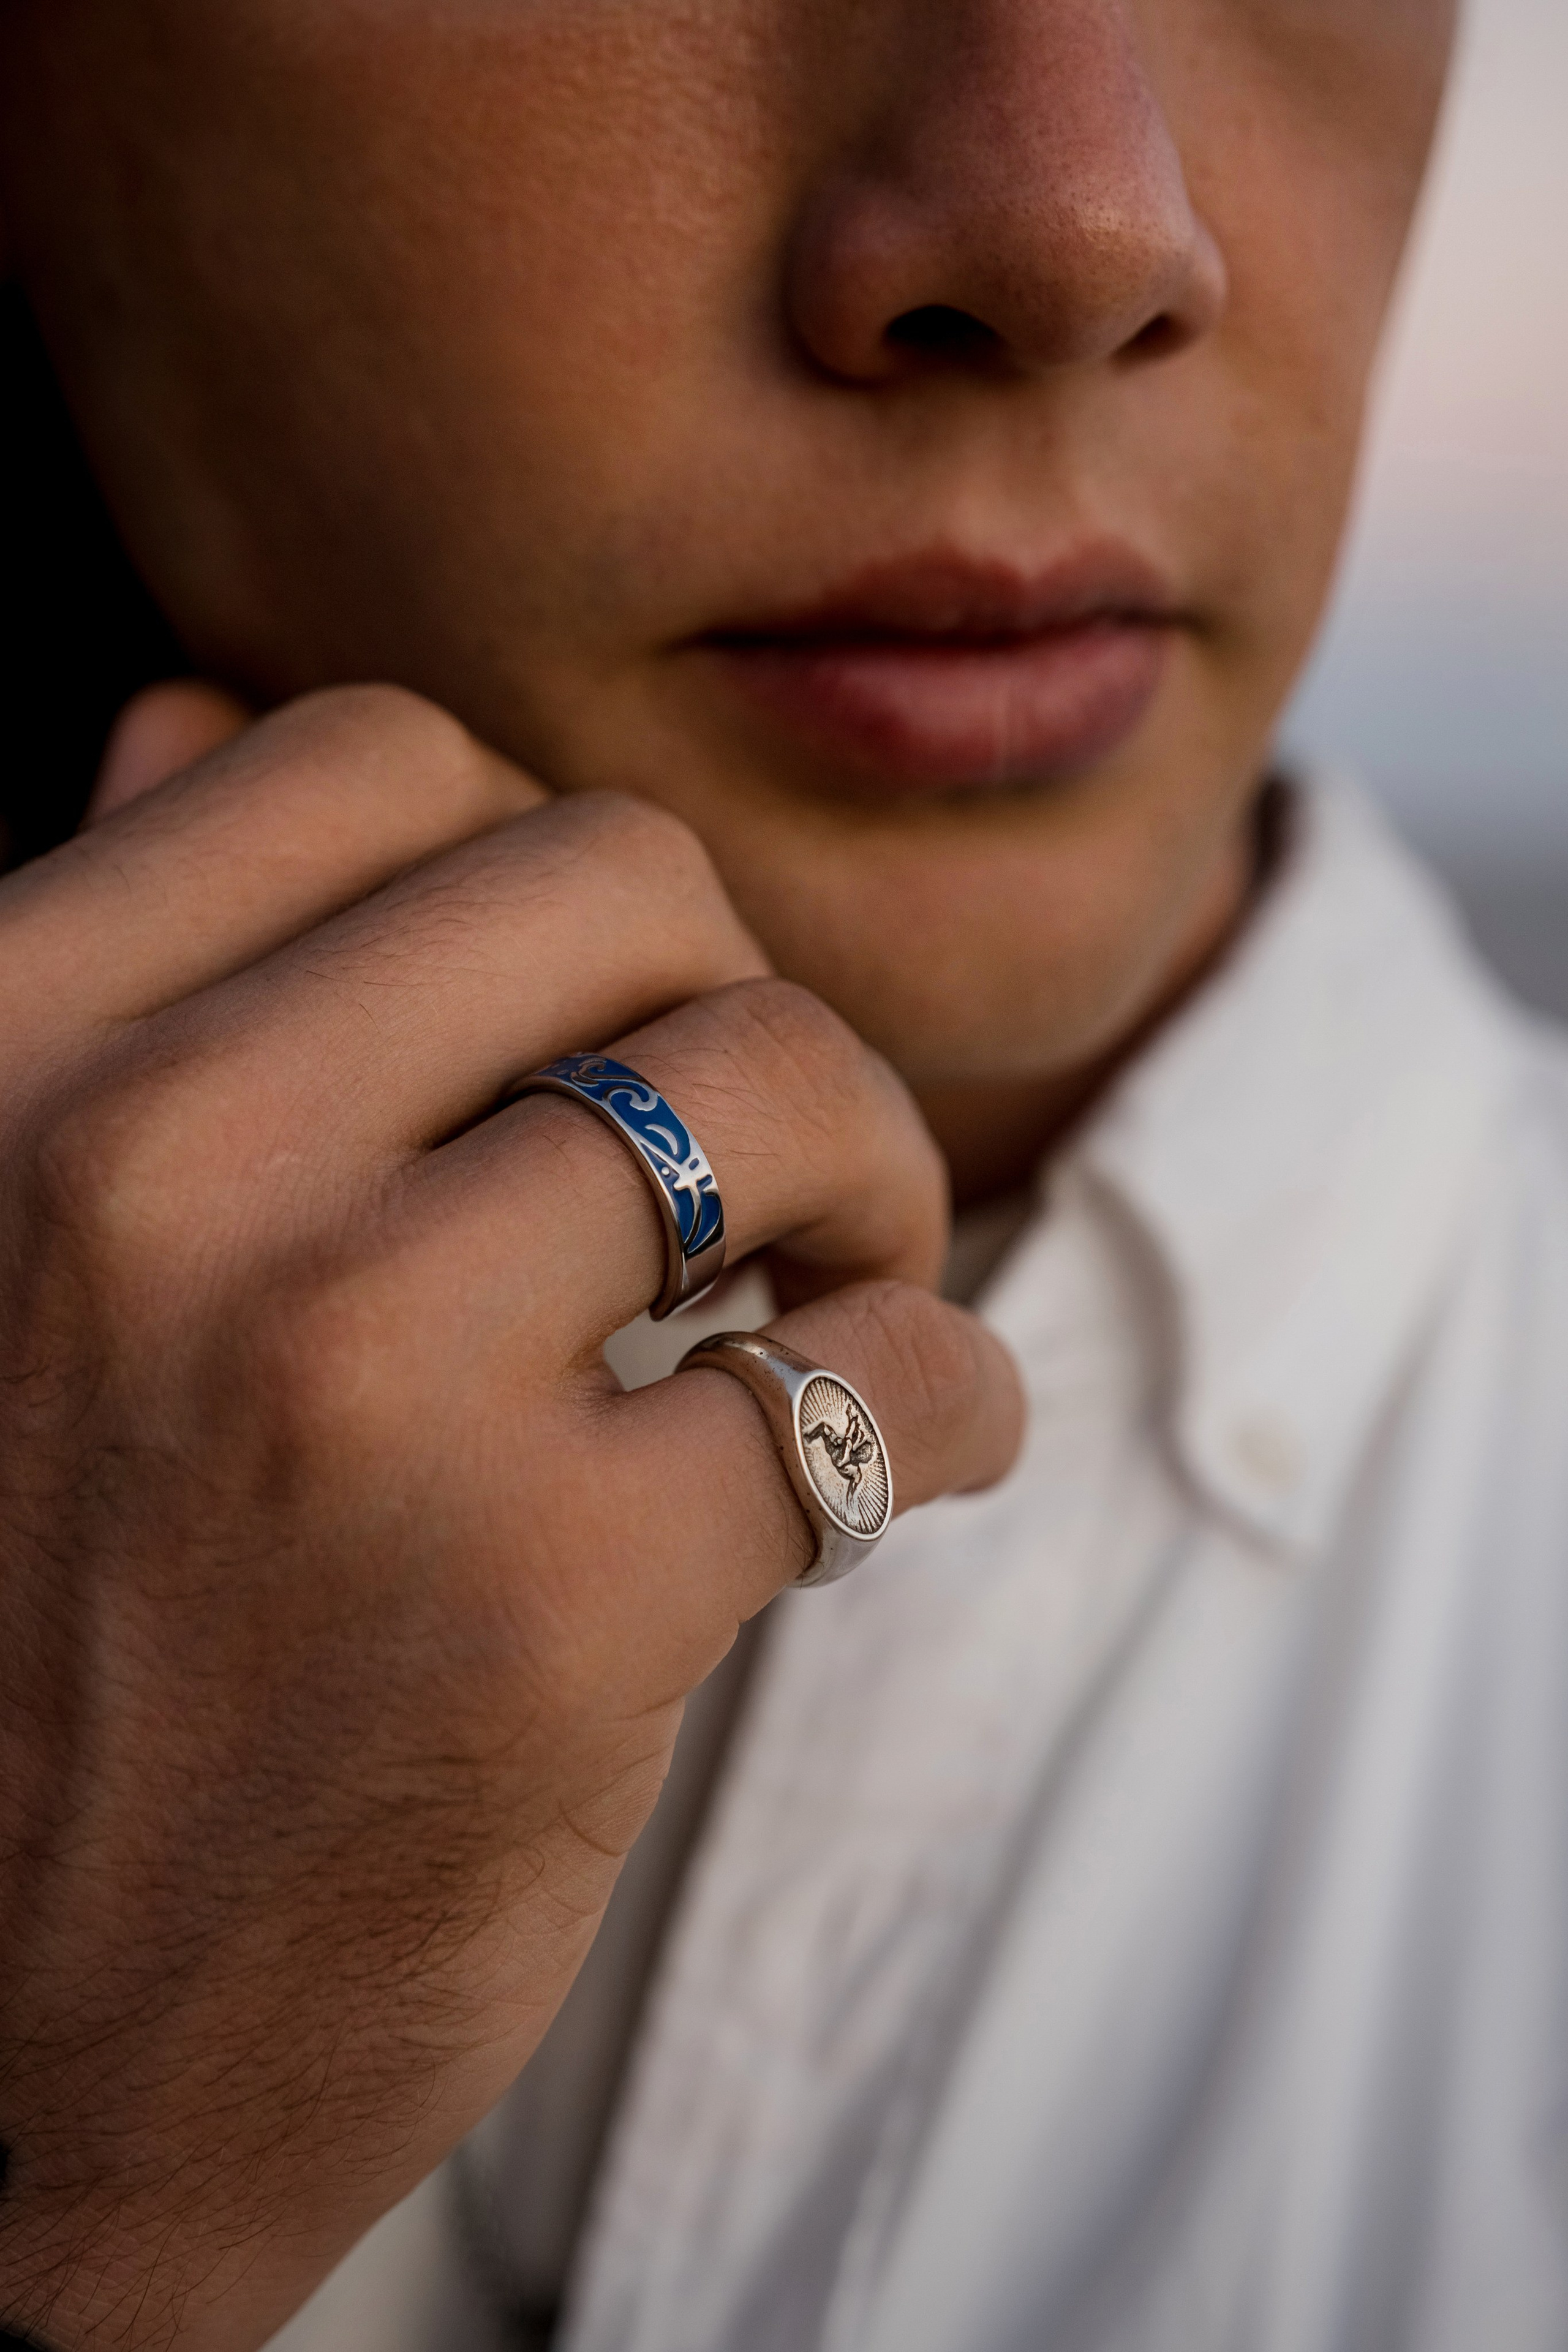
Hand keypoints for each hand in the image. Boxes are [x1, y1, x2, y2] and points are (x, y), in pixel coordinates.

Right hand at [0, 685, 1022, 2348]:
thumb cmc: (16, 1621)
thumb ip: (101, 981)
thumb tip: (184, 709)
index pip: (365, 764)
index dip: (523, 883)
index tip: (571, 1021)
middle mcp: (147, 1180)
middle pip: (615, 880)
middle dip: (719, 995)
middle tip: (741, 1157)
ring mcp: (350, 1386)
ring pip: (776, 1077)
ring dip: (867, 1174)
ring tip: (818, 1287)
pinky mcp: (546, 1606)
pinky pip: (891, 1366)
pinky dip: (948, 1389)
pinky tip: (896, 1441)